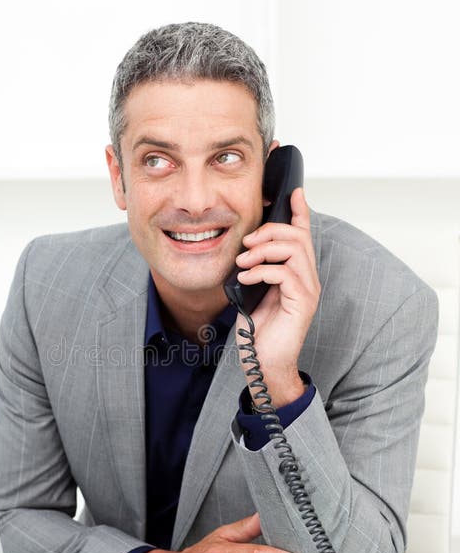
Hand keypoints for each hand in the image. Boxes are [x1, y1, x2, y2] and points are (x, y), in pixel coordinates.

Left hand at [235, 188, 319, 407]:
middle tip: (246, 243)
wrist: (264, 362)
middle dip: (270, 231)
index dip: (300, 211)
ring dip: (264, 250)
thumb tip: (245, 248)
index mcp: (298, 272)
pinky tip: (246, 278)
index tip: (293, 190)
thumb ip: (256, 268)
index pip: (303, 234)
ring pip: (294, 250)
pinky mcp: (303, 303)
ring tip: (243, 261)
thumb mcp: (253, 291)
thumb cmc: (259, 330)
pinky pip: (285, 273)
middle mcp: (308, 278)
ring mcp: (308, 290)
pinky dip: (262, 271)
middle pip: (298, 236)